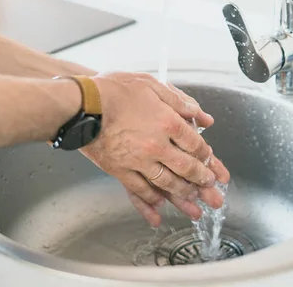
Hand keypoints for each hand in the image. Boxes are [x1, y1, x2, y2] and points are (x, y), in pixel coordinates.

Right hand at [79, 71, 229, 226]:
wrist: (81, 103)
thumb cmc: (114, 90)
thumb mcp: (151, 84)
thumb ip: (179, 101)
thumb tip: (202, 116)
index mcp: (168, 122)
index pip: (196, 144)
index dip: (207, 155)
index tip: (211, 161)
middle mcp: (156, 145)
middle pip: (186, 168)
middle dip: (202, 180)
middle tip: (211, 188)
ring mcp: (138, 161)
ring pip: (166, 183)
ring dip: (183, 195)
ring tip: (194, 203)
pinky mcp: (120, 170)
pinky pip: (139, 190)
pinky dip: (151, 202)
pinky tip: (160, 209)